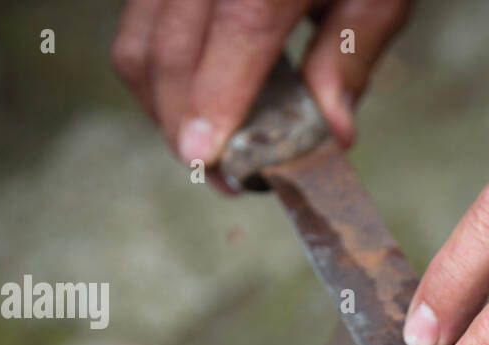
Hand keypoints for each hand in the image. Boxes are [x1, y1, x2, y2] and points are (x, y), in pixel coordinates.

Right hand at [111, 0, 410, 175]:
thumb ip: (351, 55)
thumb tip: (333, 131)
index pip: (243, 26)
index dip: (219, 97)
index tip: (206, 157)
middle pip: (173, 45)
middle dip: (185, 125)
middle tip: (222, 177)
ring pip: (139, 41)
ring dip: (162, 107)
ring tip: (206, 147)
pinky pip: (137, 24)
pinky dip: (156, 75)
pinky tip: (193, 103)